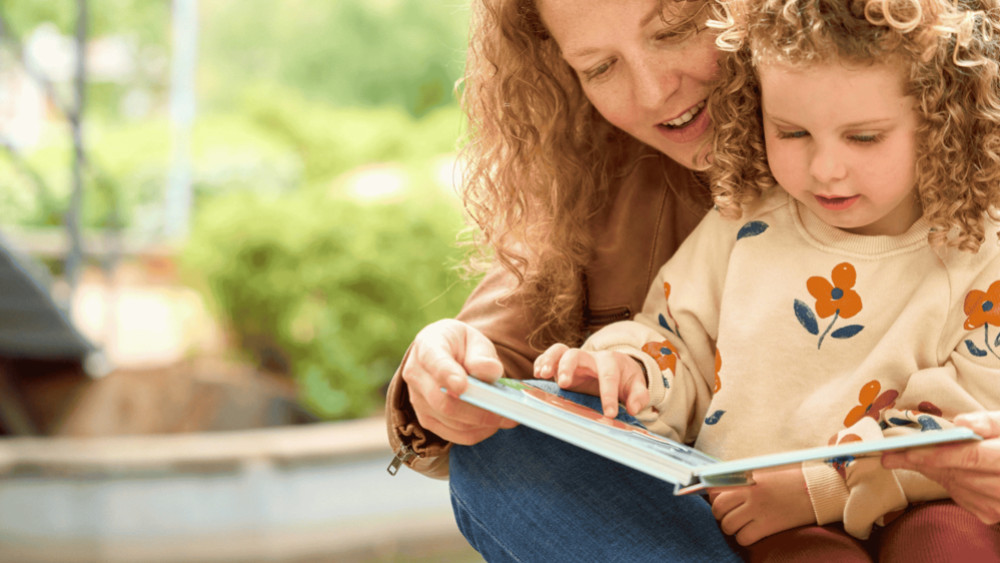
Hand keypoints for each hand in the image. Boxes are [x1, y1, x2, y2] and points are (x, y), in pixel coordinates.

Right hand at [401, 319, 517, 444]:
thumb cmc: (461, 345)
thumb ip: (483, 355)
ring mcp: (418, 400)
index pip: (435, 363)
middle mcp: (416, 374)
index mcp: (427, 346)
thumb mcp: (475, 341)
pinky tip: (492, 425)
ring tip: (507, 417)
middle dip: (478, 410)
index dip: (447, 376)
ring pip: (450, 421)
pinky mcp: (426, 419)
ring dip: (481, 424)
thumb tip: (490, 373)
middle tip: (507, 412)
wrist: (444, 352)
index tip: (463, 386)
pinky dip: (476, 432)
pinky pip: (452, 434)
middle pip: (443, 401)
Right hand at [533, 343, 648, 417]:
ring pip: (560, 351)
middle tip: (564, 384)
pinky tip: (536, 374)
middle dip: (569, 368)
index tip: (609, 414)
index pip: (609, 376)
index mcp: (610, 362)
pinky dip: (541, 362)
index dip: (609, 394)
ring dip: (550, 360)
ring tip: (542, 374)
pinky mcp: (561, 363)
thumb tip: (633, 407)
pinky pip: (548, 356)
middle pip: (577, 354)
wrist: (615, 365)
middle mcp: (590, 357)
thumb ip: (638, 395)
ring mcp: (573, 359)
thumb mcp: (636, 385)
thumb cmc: (624, 378)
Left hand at [709, 466, 815, 545]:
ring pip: (728, 525)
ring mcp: (757, 509)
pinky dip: (744, 538)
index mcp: (746, 477)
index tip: (721, 501)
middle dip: (720, 514)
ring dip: (732, 528)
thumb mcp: (762, 472)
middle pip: (717, 508)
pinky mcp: (768, 525)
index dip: (715, 497)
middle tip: (731, 515)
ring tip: (742, 525)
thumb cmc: (789, 479)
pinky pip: (743, 537)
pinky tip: (753, 533)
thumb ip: (742, 479)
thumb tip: (719, 489)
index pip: (714, 488)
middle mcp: (749, 492)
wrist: (817, 489)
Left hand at [882, 411, 999, 523]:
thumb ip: (990, 422)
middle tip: (889, 454)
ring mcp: (999, 505)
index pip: (972, 457)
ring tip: (901, 457)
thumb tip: (962, 424)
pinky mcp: (992, 514)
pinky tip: (931, 468)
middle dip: (920, 462)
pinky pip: (959, 496)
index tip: (907, 450)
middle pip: (957, 474)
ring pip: (955, 486)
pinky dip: (944, 481)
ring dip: (928, 471)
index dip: (938, 454)